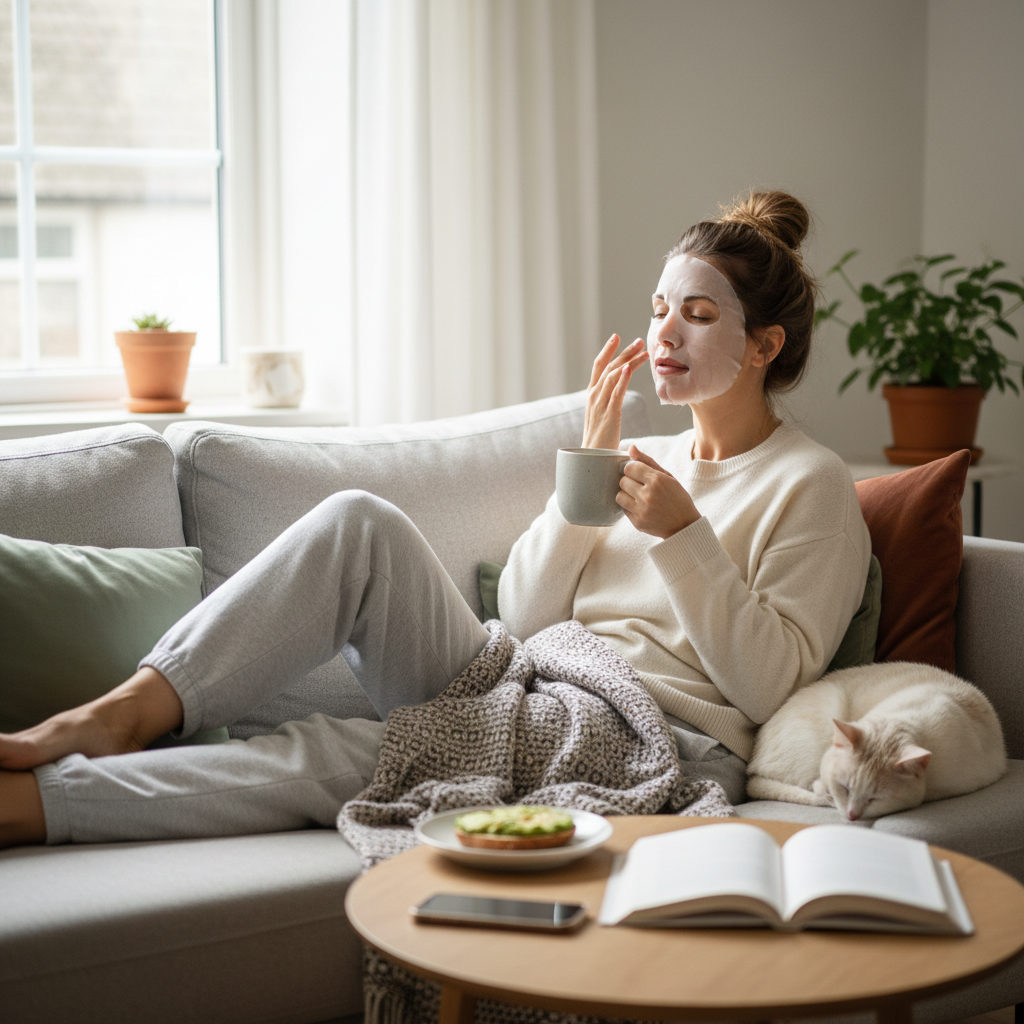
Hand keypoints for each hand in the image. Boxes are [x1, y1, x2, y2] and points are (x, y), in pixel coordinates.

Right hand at [582, 335, 648, 449]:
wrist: (591, 459)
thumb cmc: (599, 440)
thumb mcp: (602, 416)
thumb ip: (607, 402)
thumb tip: (616, 395)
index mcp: (591, 395)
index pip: (599, 367)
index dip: (608, 351)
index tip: (617, 337)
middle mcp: (593, 396)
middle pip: (608, 367)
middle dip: (623, 352)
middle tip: (638, 341)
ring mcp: (600, 404)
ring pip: (613, 375)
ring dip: (629, 361)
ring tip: (644, 352)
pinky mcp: (609, 414)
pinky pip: (615, 392)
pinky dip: (621, 378)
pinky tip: (629, 368)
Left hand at [618, 445, 700, 538]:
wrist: (684, 526)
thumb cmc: (677, 497)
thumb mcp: (667, 476)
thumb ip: (647, 461)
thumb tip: (630, 448)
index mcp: (657, 480)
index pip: (629, 467)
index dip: (633, 470)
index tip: (640, 474)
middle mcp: (648, 495)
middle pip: (623, 481)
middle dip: (630, 482)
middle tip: (641, 486)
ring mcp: (642, 510)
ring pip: (619, 496)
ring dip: (627, 495)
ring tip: (638, 497)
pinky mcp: (637, 522)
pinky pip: (623, 509)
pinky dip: (630, 507)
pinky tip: (641, 507)